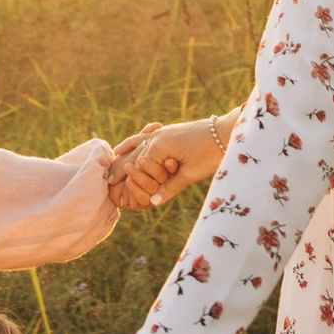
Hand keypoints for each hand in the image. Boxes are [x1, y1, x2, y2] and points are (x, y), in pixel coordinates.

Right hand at [107, 112, 237, 209]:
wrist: (228, 132)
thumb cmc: (210, 153)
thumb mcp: (189, 174)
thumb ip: (169, 187)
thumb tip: (152, 202)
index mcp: (158, 147)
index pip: (138, 168)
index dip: (132, 183)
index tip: (119, 196)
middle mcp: (157, 138)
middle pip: (133, 155)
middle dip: (120, 168)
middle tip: (106, 182)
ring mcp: (163, 133)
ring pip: (138, 144)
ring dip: (125, 154)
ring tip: (112, 163)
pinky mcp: (170, 132)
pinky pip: (147, 136)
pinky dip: (136, 141)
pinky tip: (130, 146)